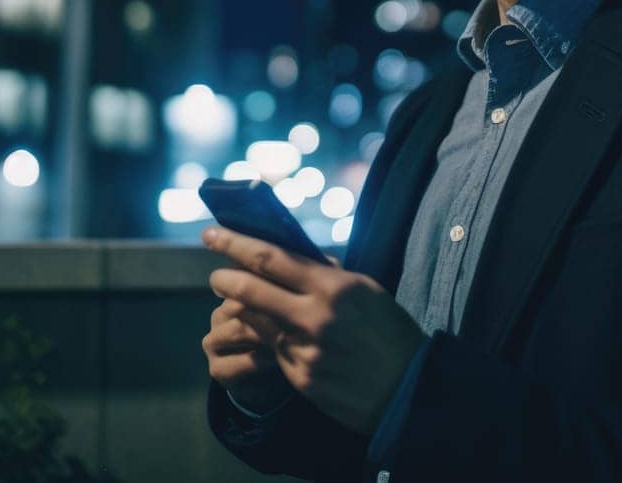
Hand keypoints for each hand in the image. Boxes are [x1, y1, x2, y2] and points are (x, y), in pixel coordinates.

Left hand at [202, 226, 428, 434]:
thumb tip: (290, 257)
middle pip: (249, 288)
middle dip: (223, 277)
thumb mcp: (365, 290)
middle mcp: (314, 316)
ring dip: (238, 309)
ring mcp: (304, 349)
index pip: (270, 257)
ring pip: (254, 320)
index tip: (212, 233)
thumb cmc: (390, 332)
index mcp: (333, 286)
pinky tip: (267, 334)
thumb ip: (326, 274)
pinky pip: (272, 350)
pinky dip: (265, 338)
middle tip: (214, 274)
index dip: (234, 243)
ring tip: (235, 302)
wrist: (408, 389)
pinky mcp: (300, 377)